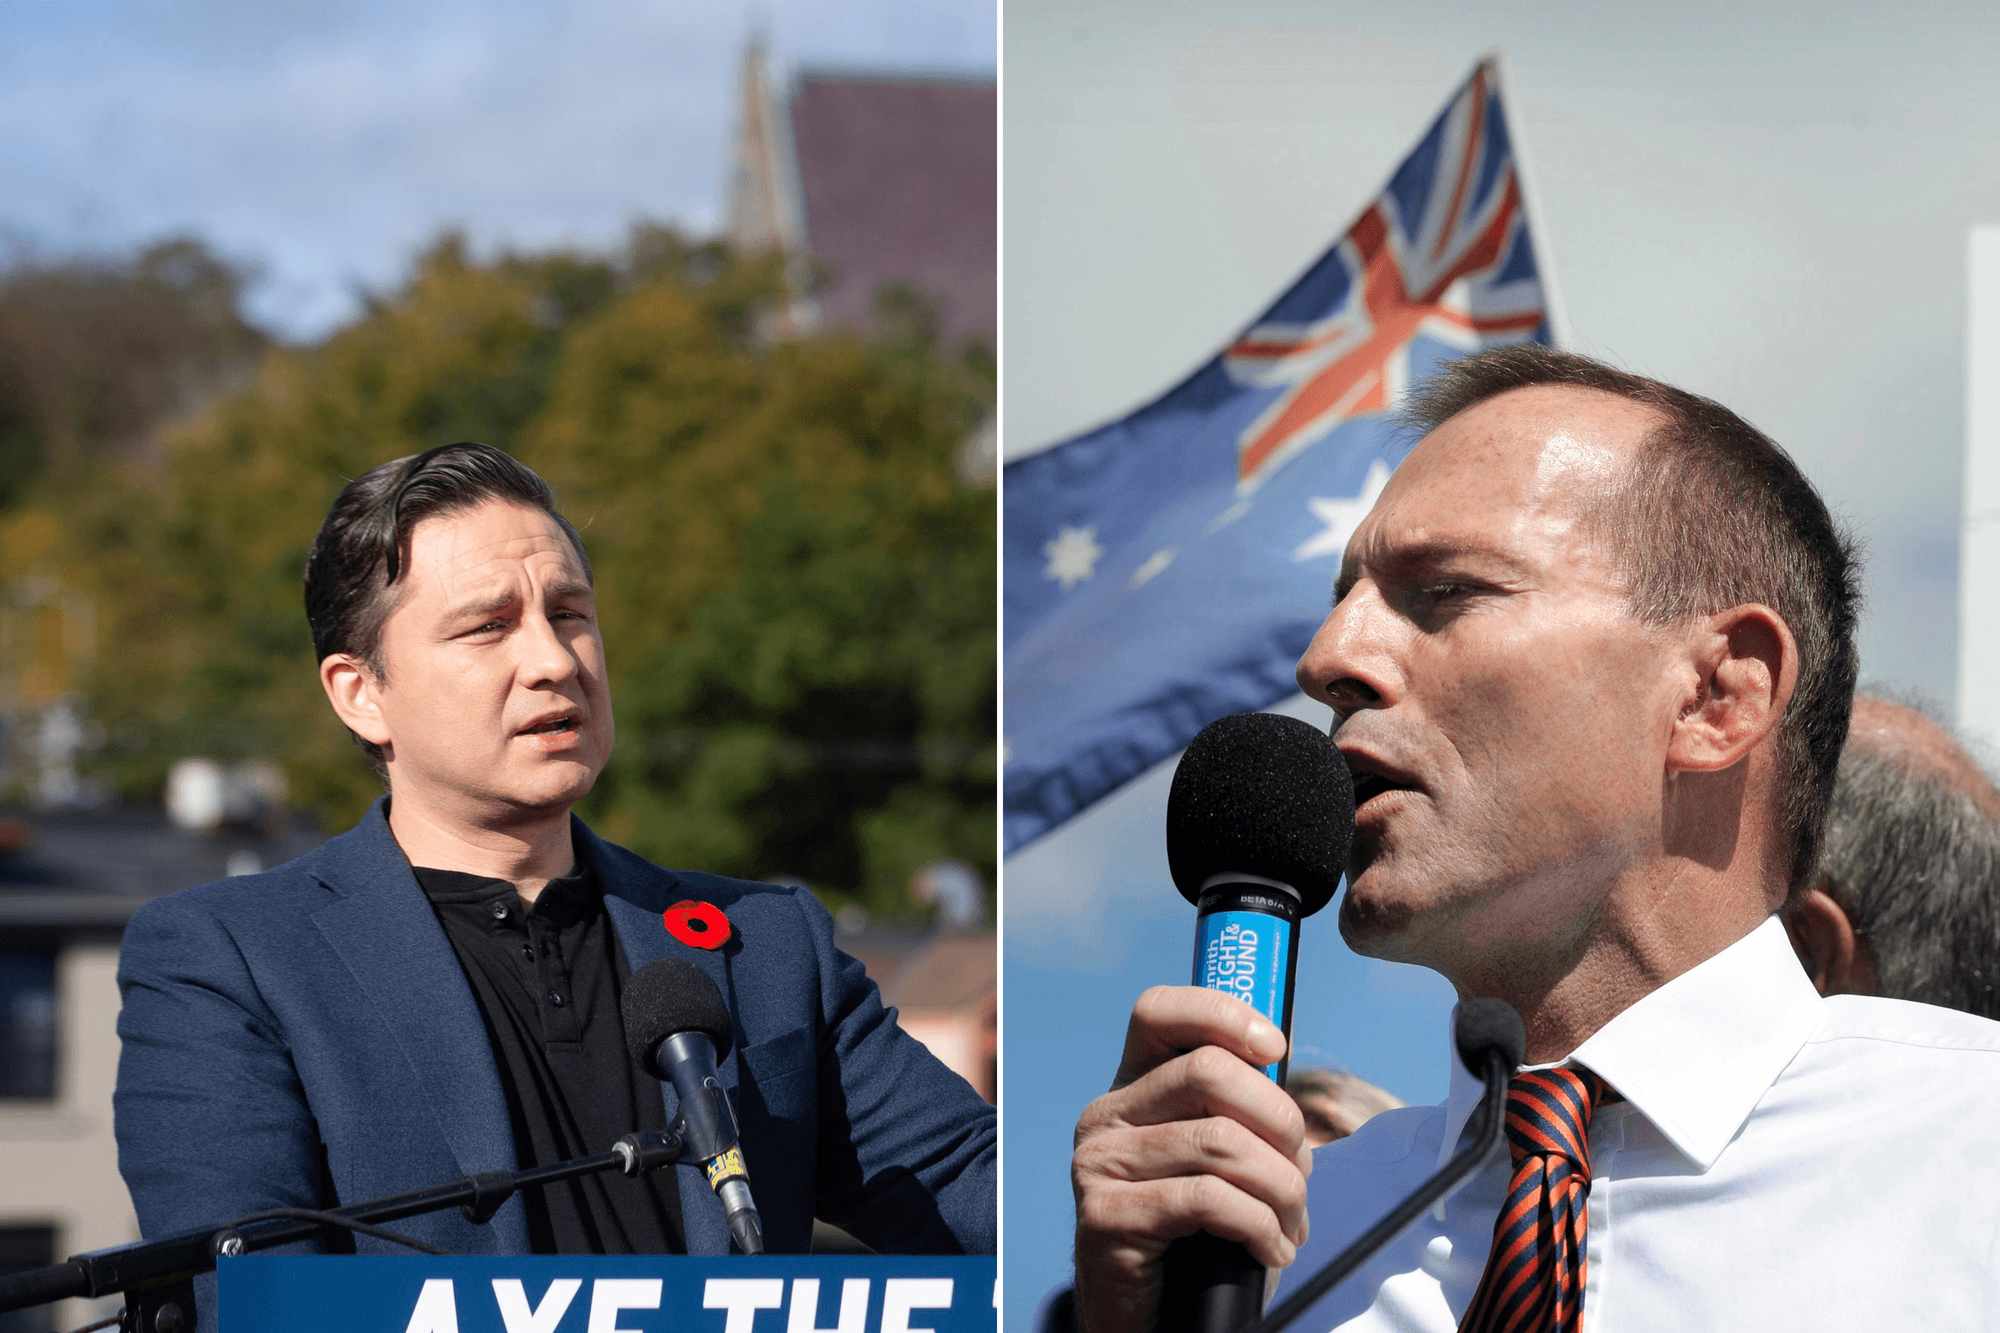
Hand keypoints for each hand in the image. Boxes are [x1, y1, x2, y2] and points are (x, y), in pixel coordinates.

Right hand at [1071, 986, 1310, 1332]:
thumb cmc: (1193, 1238)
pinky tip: (1269, 1250)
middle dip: (1280, 1122)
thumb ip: (1238, 1118)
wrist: (1145, 1319)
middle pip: (1208, 1071)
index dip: (1222, 1013)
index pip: (1159, 1012)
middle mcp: (1106, 1115)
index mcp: (1132, 1088)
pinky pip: (1208, 1200)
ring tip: (1290, 1225)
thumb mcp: (1215, 1162)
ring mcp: (1099, 1164)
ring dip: (1281, 1189)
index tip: (1275, 1049)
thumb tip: (1291, 1101)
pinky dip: (1259, 1226)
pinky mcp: (1106, 1216)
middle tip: (1298, 1175)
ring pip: (1219, 1141)